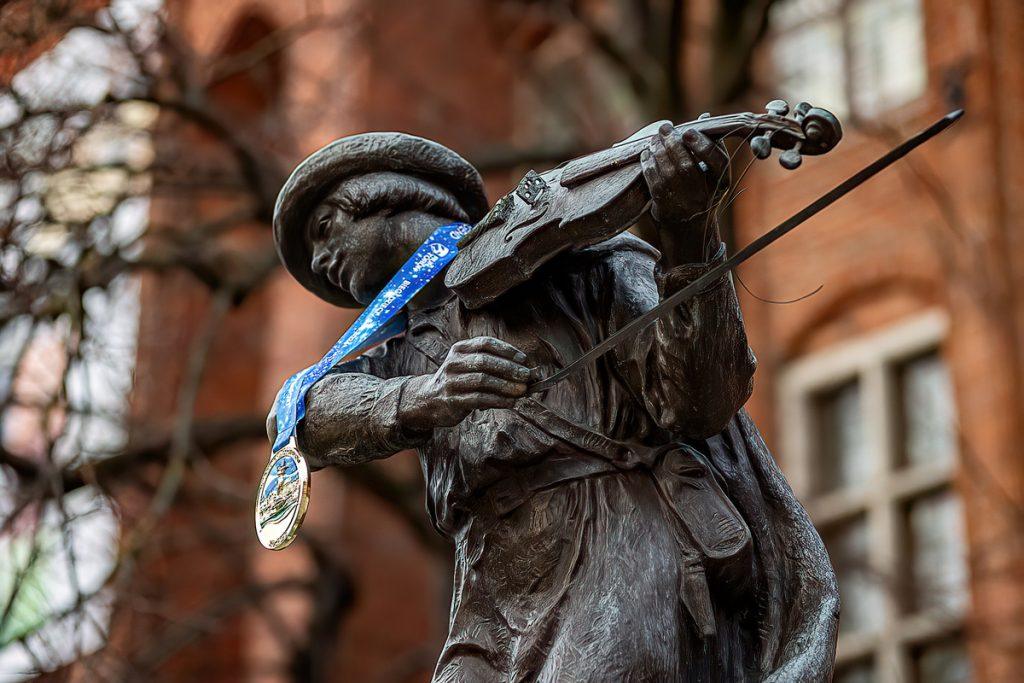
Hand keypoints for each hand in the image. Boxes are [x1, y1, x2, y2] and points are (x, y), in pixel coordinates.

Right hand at [400, 336, 531, 430]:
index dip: (506, 350)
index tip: (523, 359)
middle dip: (509, 368)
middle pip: (485, 361)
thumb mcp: (467, 365)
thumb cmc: (457, 381)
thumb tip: (523, 370)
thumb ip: (491, 364)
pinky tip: (511, 402)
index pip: (485, 343)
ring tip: (522, 390)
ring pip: (483, 380)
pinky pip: (479, 399)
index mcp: (459, 349)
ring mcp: (451, 381)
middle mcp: (454, 362)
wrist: (428, 400)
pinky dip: (498, 400)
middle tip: (527, 376)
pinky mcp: (452, 400)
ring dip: (506, 385)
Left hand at [640, 122, 728, 230]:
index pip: (717, 162)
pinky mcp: (664, 205)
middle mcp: (704, 194)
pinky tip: (647, 153)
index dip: (702, 146)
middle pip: (687, 166)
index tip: (688, 131)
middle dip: (673, 144)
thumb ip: (709, 145)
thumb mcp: (712, 172)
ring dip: (658, 151)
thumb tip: (705, 117)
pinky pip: (654, 180)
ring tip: (654, 139)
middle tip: (665, 128)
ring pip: (668, 172)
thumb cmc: (702, 191)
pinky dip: (648, 164)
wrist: (688, 228)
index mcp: (721, 183)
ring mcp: (683, 202)